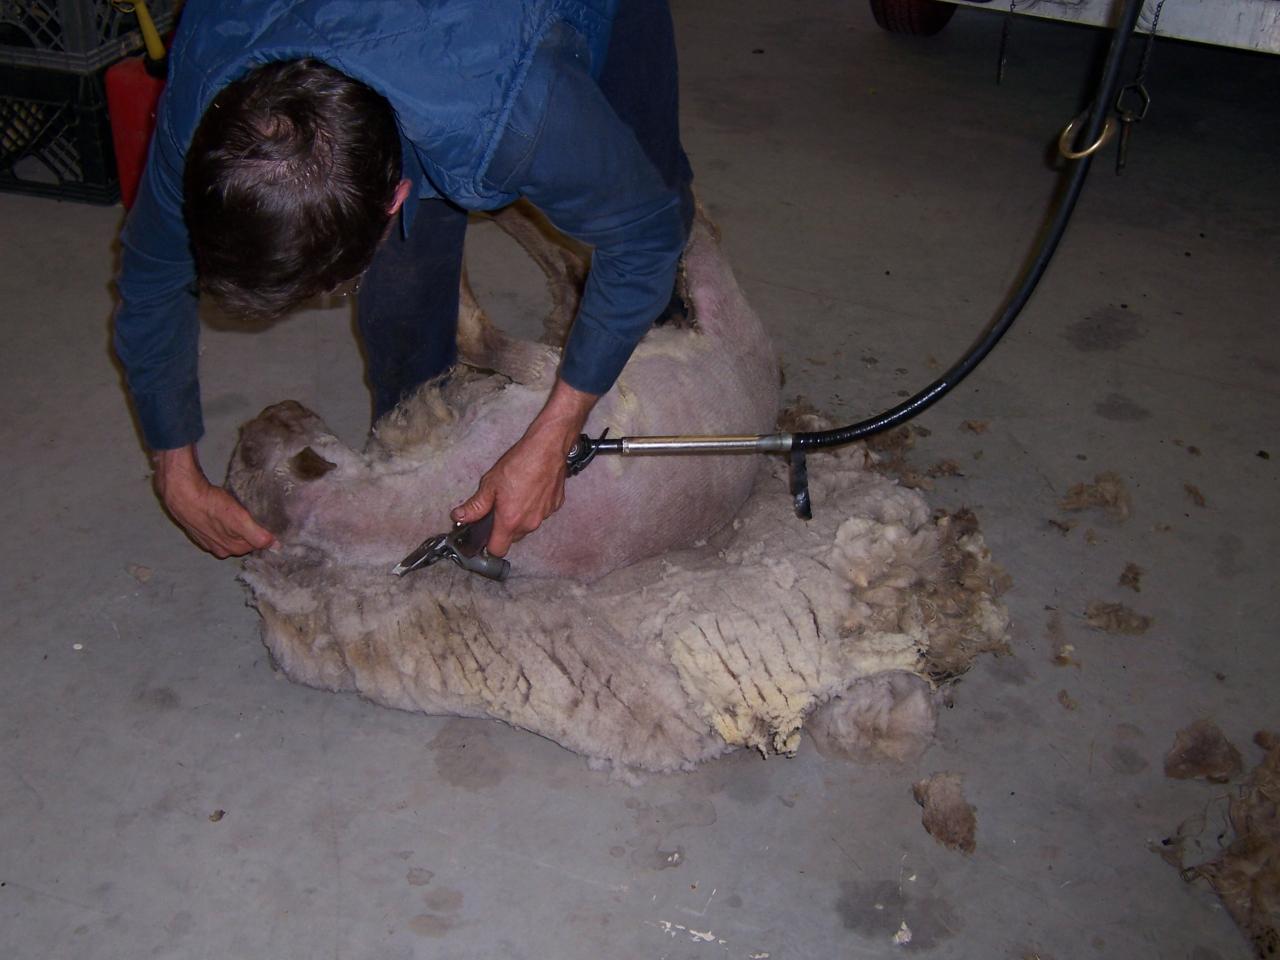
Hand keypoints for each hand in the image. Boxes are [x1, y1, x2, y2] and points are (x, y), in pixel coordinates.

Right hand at [152, 445, 275, 557]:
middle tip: (254, 513)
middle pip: (245, 540)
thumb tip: (275, 546)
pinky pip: (220, 527)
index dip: (264, 532)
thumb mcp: (238, 520)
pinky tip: (224, 509)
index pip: (257, 544)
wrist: (182, 494)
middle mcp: (220, 549)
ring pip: (233, 533)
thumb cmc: (210, 506)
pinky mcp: (200, 529)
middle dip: (251, 529)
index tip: (267, 520)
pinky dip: (224, 520)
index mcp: (231, 549)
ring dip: (238, 524)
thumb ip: (257, 535)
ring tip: (240, 509)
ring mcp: (209, 540)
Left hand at [452, 378, 597, 555]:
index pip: (497, 550)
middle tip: (498, 508)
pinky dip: (534, 507)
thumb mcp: (490, 484)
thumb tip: (460, 516)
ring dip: (519, 517)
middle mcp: (529, 523)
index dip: (489, 545)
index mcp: (510, 521)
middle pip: (513, 538)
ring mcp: (545, 515)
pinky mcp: (555, 506)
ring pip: (527, 525)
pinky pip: (540, 513)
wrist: (547, 448)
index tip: (484, 535)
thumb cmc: (520, 463)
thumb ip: (475, 505)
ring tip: (515, 494)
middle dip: (504, 528)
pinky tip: (530, 489)